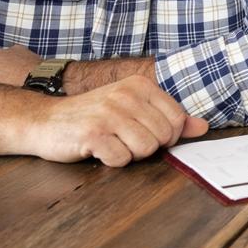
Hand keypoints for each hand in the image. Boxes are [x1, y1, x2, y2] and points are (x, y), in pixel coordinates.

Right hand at [24, 75, 208, 166]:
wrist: (45, 121)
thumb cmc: (94, 117)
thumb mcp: (133, 109)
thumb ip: (169, 117)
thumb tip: (203, 127)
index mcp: (140, 85)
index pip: (178, 119)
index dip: (167, 136)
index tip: (145, 134)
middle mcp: (126, 95)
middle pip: (164, 137)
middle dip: (147, 146)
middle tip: (123, 139)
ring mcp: (109, 113)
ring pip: (146, 150)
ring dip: (129, 154)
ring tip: (112, 143)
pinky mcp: (93, 134)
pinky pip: (121, 160)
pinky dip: (111, 162)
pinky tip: (97, 150)